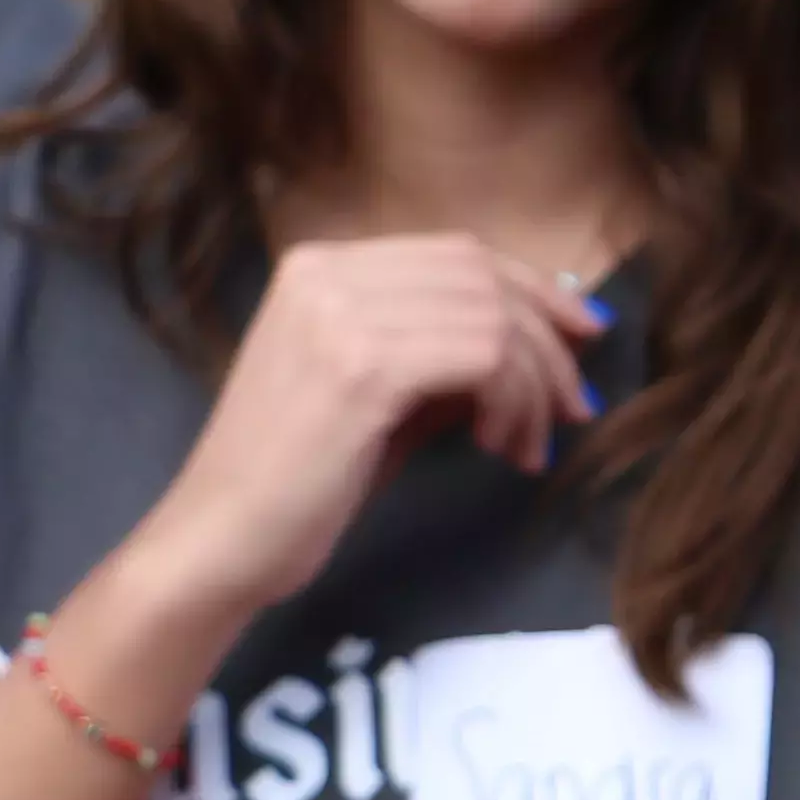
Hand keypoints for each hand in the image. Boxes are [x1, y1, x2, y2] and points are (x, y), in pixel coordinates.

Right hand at [122, 238, 597, 627]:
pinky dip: (513, 403)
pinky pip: (485, 360)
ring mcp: (341, 314)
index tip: (583, 336)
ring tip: (528, 445)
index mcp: (321, 265)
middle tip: (574, 407)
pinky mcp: (363, 367)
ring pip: (494, 321)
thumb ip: (444, 353)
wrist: (216, 544)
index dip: (535, 290)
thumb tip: (546, 336)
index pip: (460, 255)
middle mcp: (327, 272)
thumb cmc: (295, 483)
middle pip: (485, 279)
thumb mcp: (379, 396)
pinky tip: (501, 448)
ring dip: (534, 387)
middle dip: (548, 343)